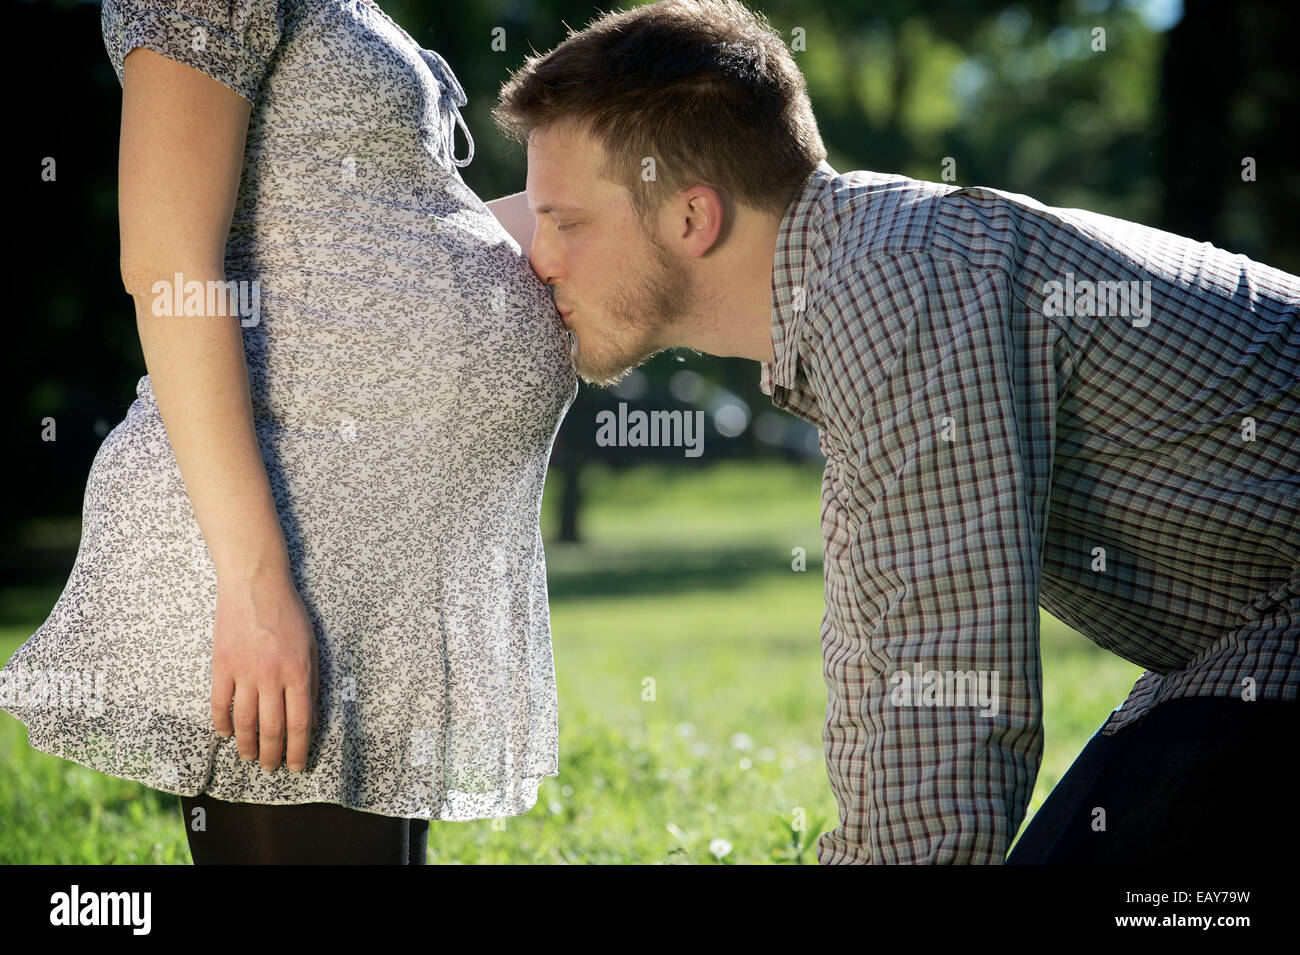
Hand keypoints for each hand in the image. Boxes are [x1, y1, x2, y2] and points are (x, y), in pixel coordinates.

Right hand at [210, 570, 318, 772]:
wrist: (255, 583)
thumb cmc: (288, 612)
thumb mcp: (311, 645)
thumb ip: (311, 682)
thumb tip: (309, 719)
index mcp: (298, 672)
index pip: (299, 724)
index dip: (298, 750)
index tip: (296, 766)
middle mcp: (271, 677)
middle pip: (272, 729)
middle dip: (273, 755)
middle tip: (271, 769)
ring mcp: (244, 672)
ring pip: (245, 722)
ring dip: (248, 746)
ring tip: (250, 758)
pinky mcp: (222, 665)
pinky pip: (220, 703)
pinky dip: (221, 724)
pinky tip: (225, 734)